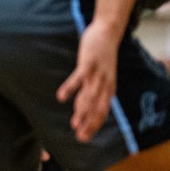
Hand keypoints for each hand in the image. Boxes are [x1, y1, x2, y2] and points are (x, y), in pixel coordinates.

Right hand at [57, 20, 121, 141]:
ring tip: (74, 124)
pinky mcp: (87, 64)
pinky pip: (78, 79)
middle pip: (98, 109)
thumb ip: (93, 90)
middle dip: (89, 124)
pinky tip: (60, 97)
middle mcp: (105, 84)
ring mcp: (96, 75)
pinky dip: (70, 89)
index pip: (102, 112)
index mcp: (108, 88)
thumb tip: (83, 107)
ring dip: (82, 112)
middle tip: (80, 137)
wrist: (107, 33)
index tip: (84, 137)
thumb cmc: (102, 55)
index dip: (94, 126)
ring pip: (90, 97)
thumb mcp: (101, 75)